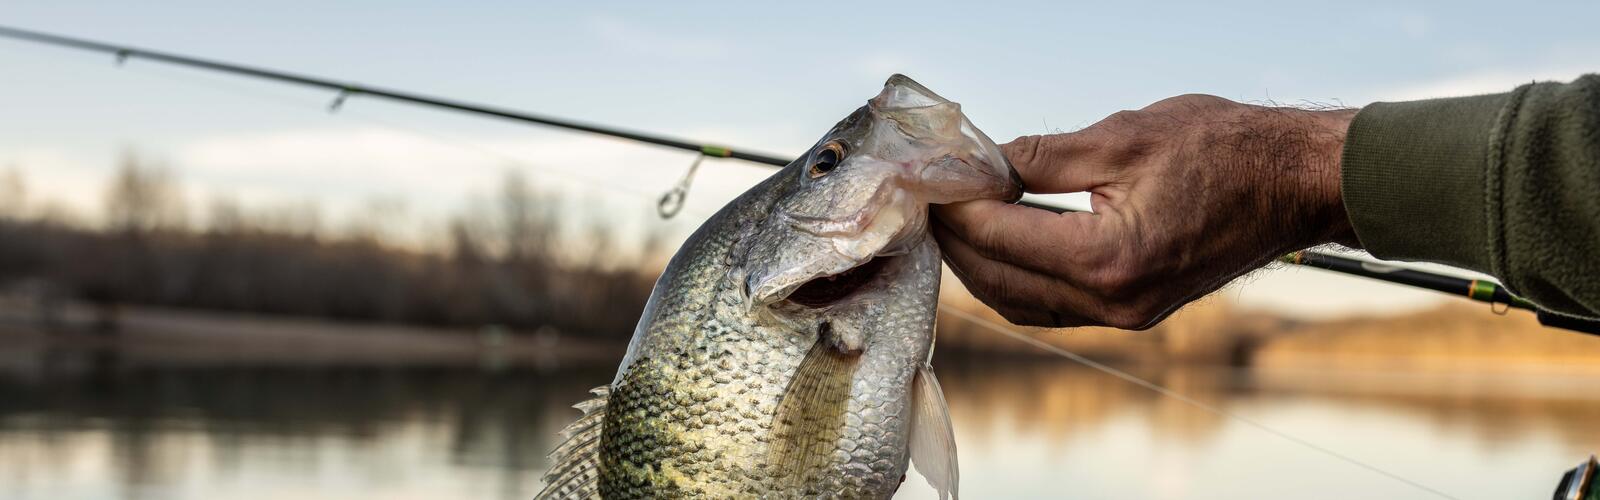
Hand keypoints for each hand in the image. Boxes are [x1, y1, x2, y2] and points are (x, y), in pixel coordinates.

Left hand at [933, 95, 1357, 328]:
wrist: (1297, 183)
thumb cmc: (1226, 149)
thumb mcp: (1124, 136)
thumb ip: (1042, 156)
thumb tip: (982, 163)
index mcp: (1108, 260)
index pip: (1000, 239)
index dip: (955, 208)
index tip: (929, 178)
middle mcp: (1113, 303)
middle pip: (999, 283)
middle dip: (956, 241)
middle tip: (929, 199)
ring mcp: (1125, 315)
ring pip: (1021, 303)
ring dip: (981, 266)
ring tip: (954, 219)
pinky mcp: (1134, 311)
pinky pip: (1054, 307)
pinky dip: (1017, 278)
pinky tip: (1000, 243)